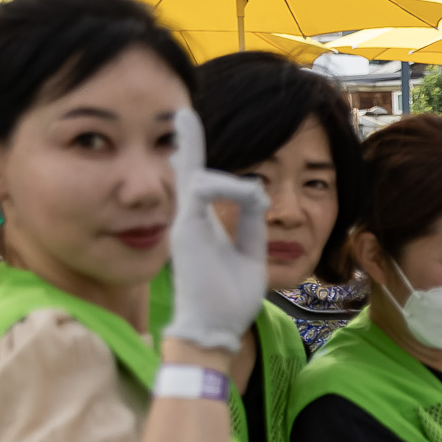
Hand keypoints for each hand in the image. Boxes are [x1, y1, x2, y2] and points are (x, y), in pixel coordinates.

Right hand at [161, 105, 269, 351]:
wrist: (214, 328)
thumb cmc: (230, 298)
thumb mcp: (251, 252)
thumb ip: (252, 220)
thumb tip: (258, 189)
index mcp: (203, 224)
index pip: (200, 183)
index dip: (195, 155)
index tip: (189, 127)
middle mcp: (189, 220)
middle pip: (186, 171)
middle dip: (187, 142)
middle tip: (183, 113)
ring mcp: (183, 224)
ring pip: (198, 178)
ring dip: (232, 182)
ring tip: (254, 195)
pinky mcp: (184, 231)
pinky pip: (198, 192)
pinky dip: (221, 185)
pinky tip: (245, 191)